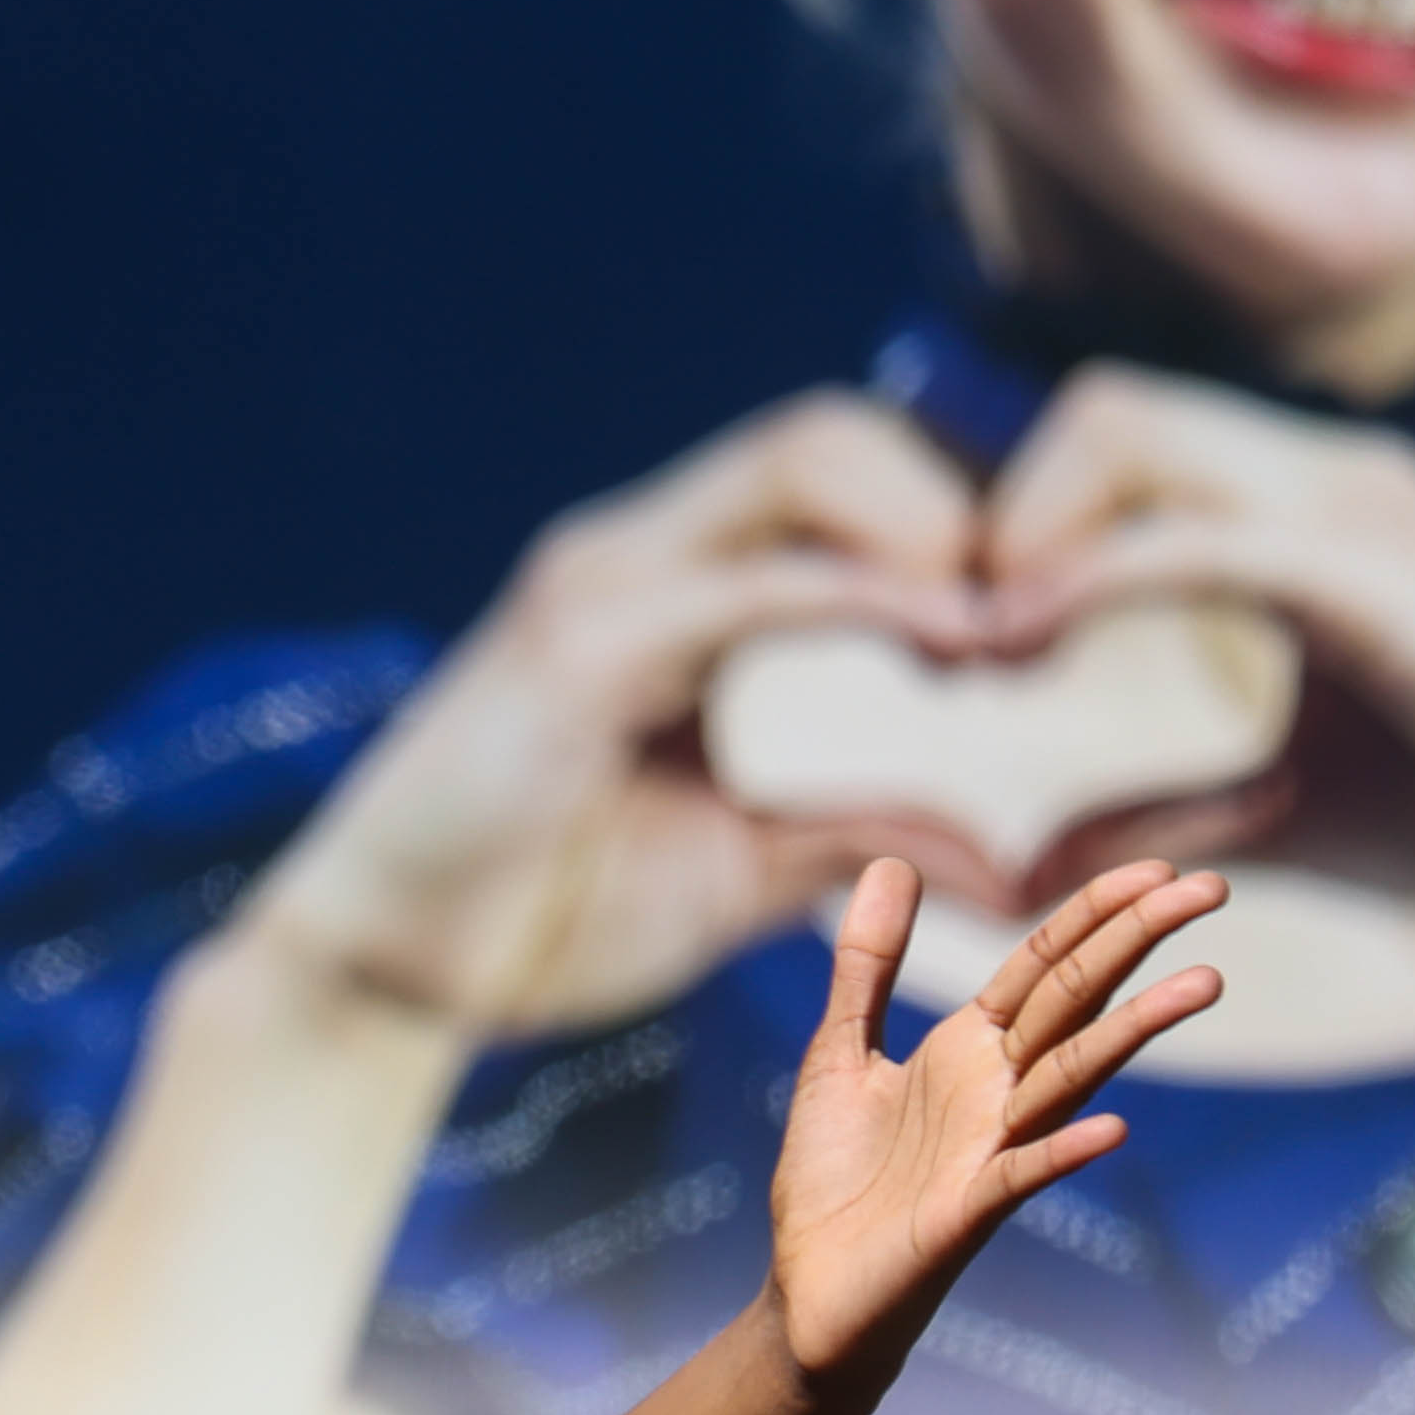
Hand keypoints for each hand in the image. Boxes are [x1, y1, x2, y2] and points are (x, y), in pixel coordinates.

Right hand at [232, 392, 999, 1037]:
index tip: (1031, 641)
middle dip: (957, 501)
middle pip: (831, 434)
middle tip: (1030, 628)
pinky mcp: (577, 643)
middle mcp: (640, 554)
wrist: (383, 980)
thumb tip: (1000, 863)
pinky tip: (943, 644)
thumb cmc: (542, 919)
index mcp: (677, 592)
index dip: (952, 527)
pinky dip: (863, 597)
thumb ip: (855, 832)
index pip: (836, 477)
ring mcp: (605, 583)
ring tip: (995, 635)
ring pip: (800, 461)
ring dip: (926, 526)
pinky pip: (751, 583)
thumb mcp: (738, 869)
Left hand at [767, 860, 1229, 1390]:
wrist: (812, 1296)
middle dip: (1137, 942)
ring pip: (1072, 1077)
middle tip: (1213, 888)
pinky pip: (1022, 1176)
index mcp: (969, 1050)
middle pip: (1076, 1002)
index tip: (1162, 870)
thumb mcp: (841, 1050)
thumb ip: (869, 963)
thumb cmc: (835, 1179)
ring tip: (1204, 983)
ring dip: (1135, 1031)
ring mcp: (989, 1153)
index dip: (1097, 914)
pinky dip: (1065, 1152)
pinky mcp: (965, 1216)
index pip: (1046, 966)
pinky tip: (1113, 1128)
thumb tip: (892, 859)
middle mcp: (995, 1093)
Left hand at [975, 370, 1414, 907]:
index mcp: (1309, 509)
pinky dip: (1087, 579)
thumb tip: (1029, 863)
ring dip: (1025, 526)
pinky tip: (1025, 649)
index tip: (960, 648)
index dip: (1017, 523)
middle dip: (998, 505)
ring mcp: (1355, 509)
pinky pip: (1192, 535)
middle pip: (1100, 405)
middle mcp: (1328, 476)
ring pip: (1129, 427)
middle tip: (950, 643)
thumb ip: (1158, 816)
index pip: (1119, 440)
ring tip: (979, 650)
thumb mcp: (1287, 819)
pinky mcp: (1375, 577)